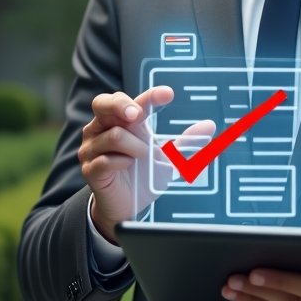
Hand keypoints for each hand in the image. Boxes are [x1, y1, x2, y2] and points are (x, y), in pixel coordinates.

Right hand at [81, 87, 213, 241]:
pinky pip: (105, 159)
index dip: (150, 96)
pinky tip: (129, 166)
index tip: (168, 94)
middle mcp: (103, 129)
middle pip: (104, 103)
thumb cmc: (143, 175)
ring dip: (135, 146)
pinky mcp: (90, 168)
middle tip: (138, 115)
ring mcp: (93, 148)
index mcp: (122, 121)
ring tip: (144, 156)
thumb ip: (186, 141)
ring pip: (113, 134)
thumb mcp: (169, 157)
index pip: (134, 101)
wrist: (126, 206)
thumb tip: (209, 126)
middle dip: (122, 105)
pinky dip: (122, 162)